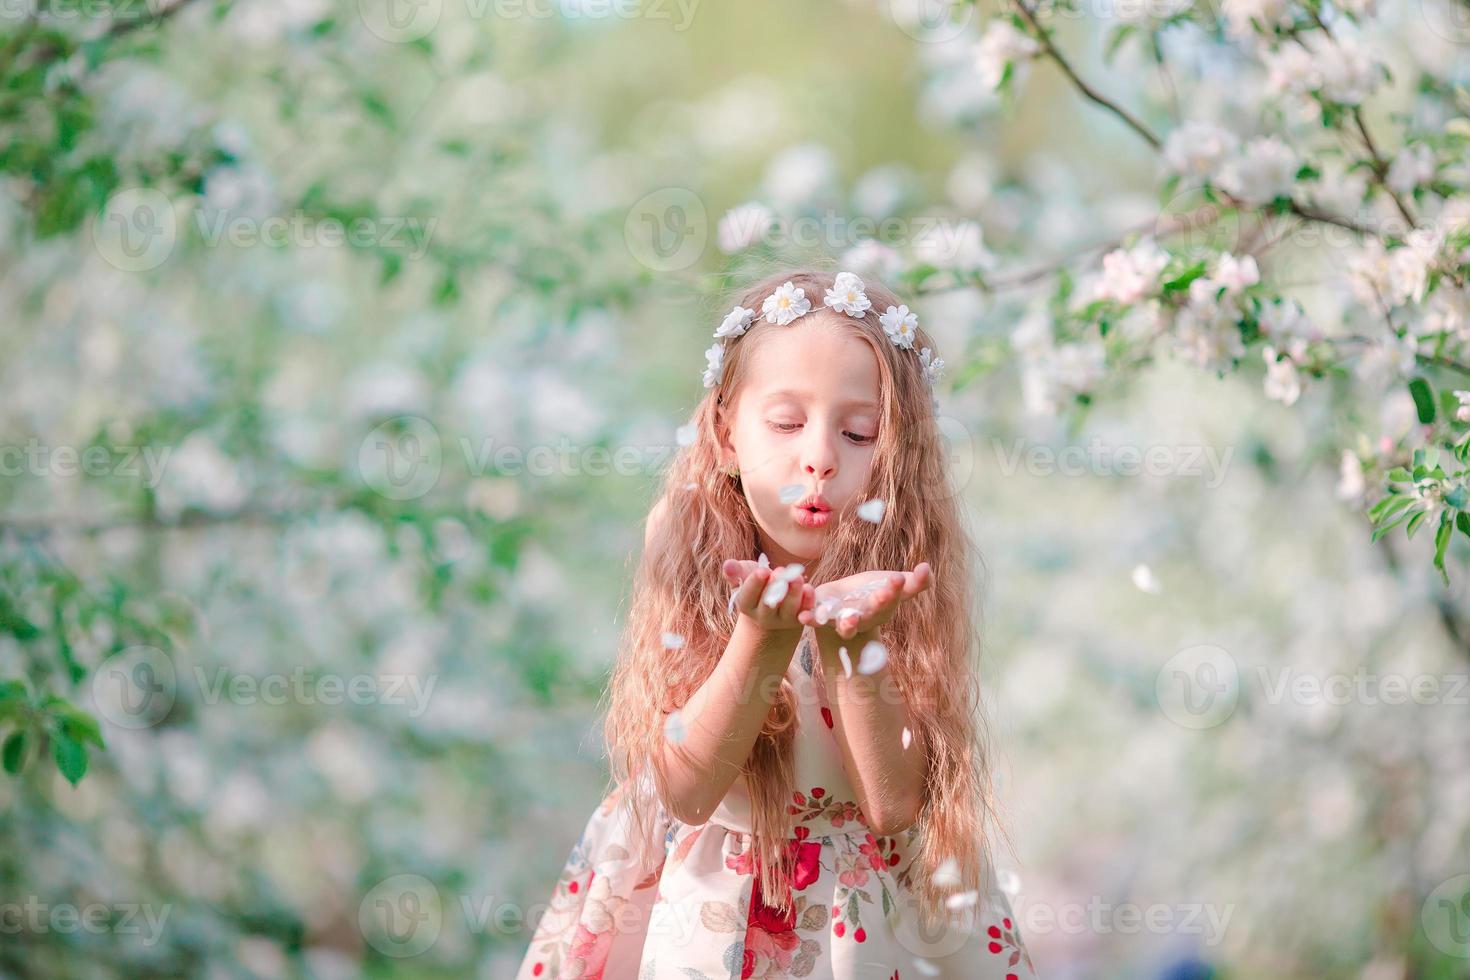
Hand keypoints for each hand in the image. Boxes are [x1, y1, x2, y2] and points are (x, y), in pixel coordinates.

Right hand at [723, 559, 813, 637]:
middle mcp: (764, 617)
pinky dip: (808, 601)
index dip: (755, 583)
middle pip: (769, 604)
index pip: (748, 596)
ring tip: (797, 576)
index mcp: (746, 606)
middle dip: (775, 587)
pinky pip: (806, 612)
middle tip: (780, 571)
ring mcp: (783, 620)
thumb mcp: (744, 576)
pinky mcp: (800, 619)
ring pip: (789, 608)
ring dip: (793, 592)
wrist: (776, 604)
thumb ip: (735, 571)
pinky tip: (809, 588)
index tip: (763, 571)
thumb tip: (728, 565)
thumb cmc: (757, 585)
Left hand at [797, 562, 932, 640]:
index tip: (900, 576)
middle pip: (875, 612)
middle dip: (881, 602)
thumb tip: (928, 568)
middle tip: (886, 592)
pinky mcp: (822, 618)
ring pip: (847, 626)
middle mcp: (866, 617)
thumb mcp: (894, 584)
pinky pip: (816, 620)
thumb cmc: (873, 593)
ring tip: (848, 622)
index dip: (897, 589)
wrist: (842, 605)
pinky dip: (810, 619)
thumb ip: (915, 582)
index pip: (894, 598)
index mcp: (884, 606)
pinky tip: (803, 615)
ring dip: (848, 625)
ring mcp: (843, 620)